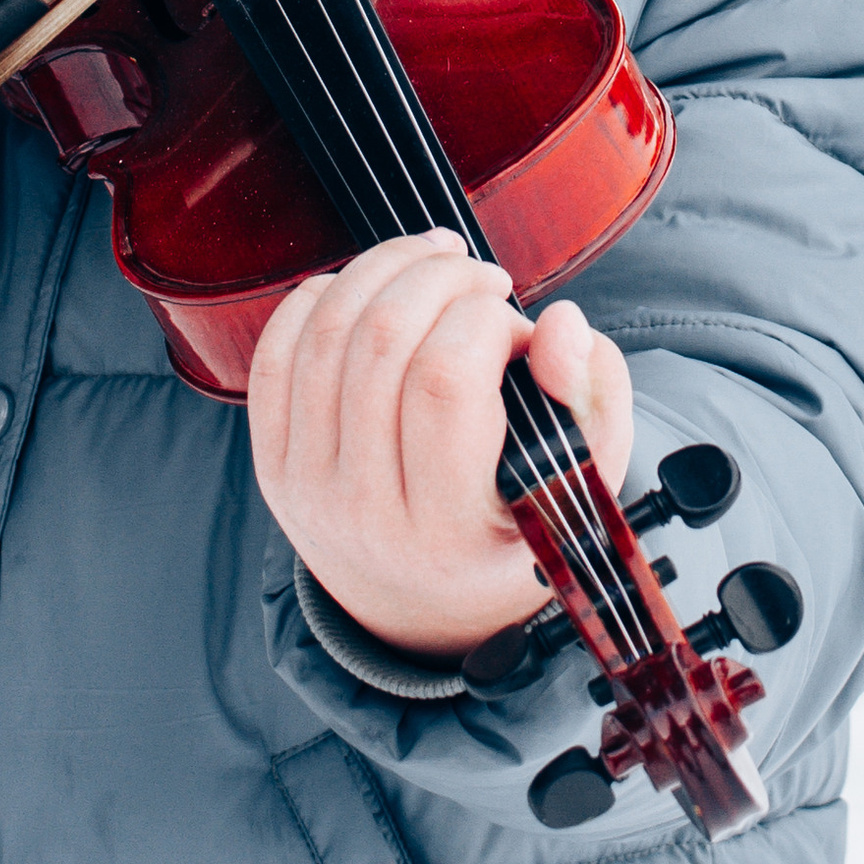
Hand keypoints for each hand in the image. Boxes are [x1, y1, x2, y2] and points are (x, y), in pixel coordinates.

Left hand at [246, 233, 633, 663]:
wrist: (421, 600)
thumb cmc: (511, 527)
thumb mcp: (582, 479)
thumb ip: (593, 395)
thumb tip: (557, 322)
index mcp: (448, 527)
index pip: (445, 382)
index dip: (484, 322)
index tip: (517, 328)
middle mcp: (365, 513)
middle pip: (383, 343)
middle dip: (439, 277)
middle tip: (482, 281)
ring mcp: (307, 487)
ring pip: (328, 333)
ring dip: (387, 268)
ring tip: (437, 262)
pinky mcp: (270, 463)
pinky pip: (276, 352)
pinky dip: (322, 295)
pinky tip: (371, 289)